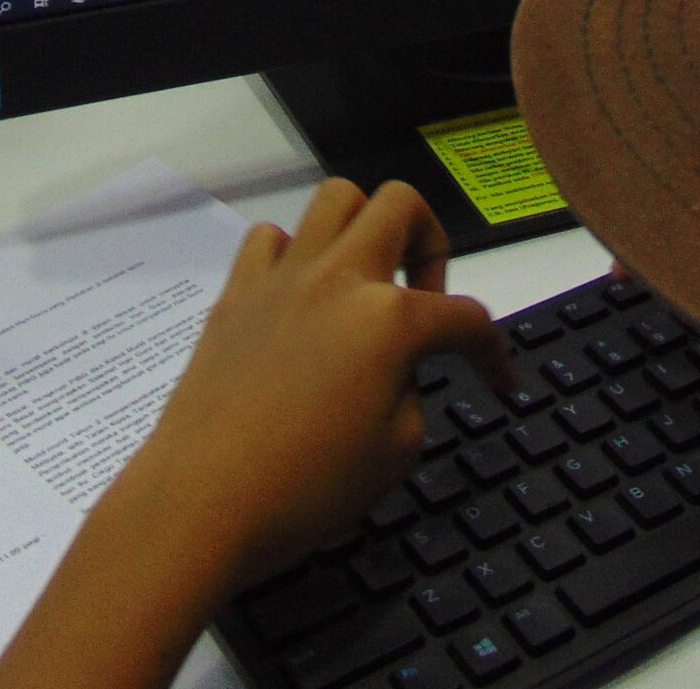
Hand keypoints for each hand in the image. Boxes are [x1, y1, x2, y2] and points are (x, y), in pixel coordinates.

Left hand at [0, 181, 508, 688]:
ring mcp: (282, 278)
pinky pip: (271, 238)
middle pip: (403, 206)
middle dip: (432, 244)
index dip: (493, 354)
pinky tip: (301, 300)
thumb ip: (411, 391)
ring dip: (365, 228)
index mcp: (389, 319)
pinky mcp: (235, 294)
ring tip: (368, 284)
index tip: (499, 383)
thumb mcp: (396, 452)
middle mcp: (338, 278)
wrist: (201, 502)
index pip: (466, 318)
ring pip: (336, 198)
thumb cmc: (304, 489)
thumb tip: (396, 370)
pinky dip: (295, 254)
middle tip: (426, 301)